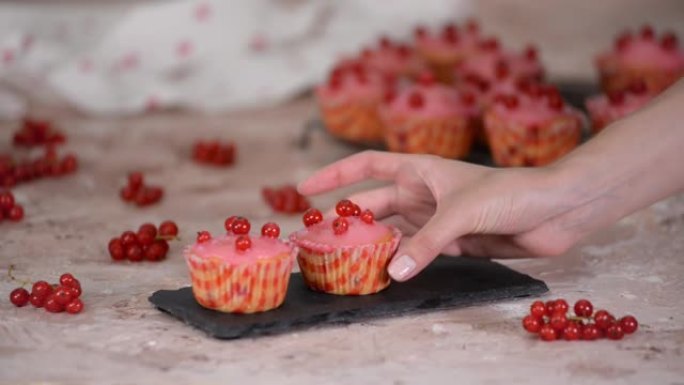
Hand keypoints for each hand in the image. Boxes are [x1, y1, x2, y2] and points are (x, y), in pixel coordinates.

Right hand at [298, 151, 586, 280]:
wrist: (554, 211)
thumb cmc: (510, 193)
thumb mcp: (461, 213)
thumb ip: (426, 242)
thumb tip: (392, 272)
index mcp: (420, 170)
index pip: (366, 166)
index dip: (334, 176)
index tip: (303, 190)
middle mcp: (422, 193)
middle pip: (373, 206)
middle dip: (346, 220)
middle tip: (316, 239)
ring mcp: (435, 219)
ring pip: (392, 232)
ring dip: (370, 244)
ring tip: (341, 261)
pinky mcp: (451, 242)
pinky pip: (415, 252)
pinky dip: (398, 262)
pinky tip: (382, 273)